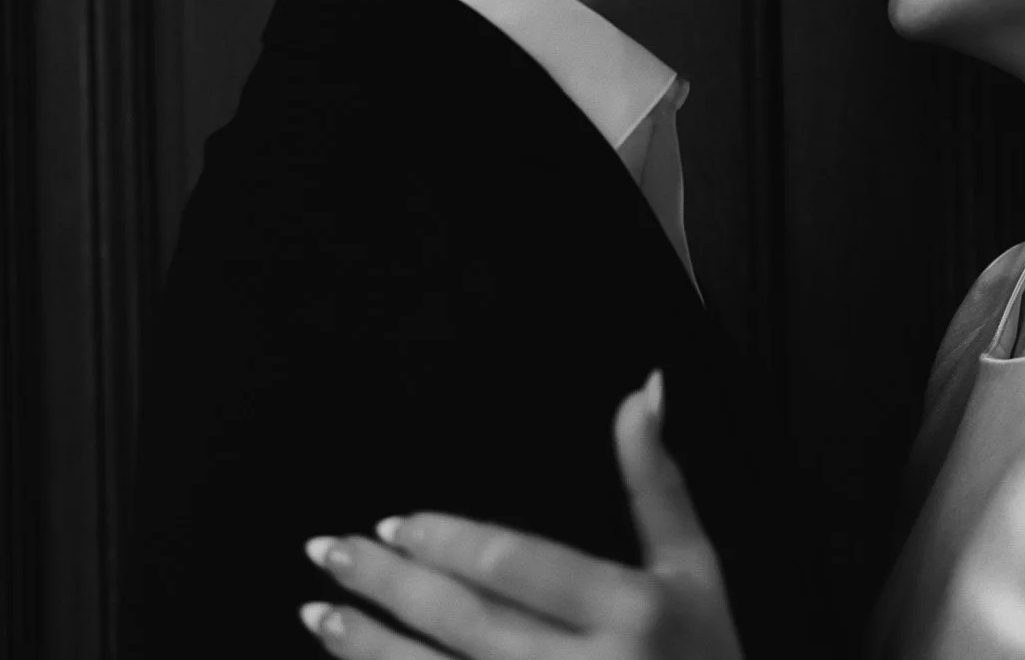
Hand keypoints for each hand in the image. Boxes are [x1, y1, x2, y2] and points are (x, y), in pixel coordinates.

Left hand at [299, 371, 743, 659]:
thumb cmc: (705, 654)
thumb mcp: (694, 567)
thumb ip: (657, 483)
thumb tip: (640, 391)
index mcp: (631, 610)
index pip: (515, 566)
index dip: (446, 543)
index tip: (395, 523)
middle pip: (464, 622)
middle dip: (388, 586)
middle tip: (332, 551)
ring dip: (370, 650)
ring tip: (319, 615)